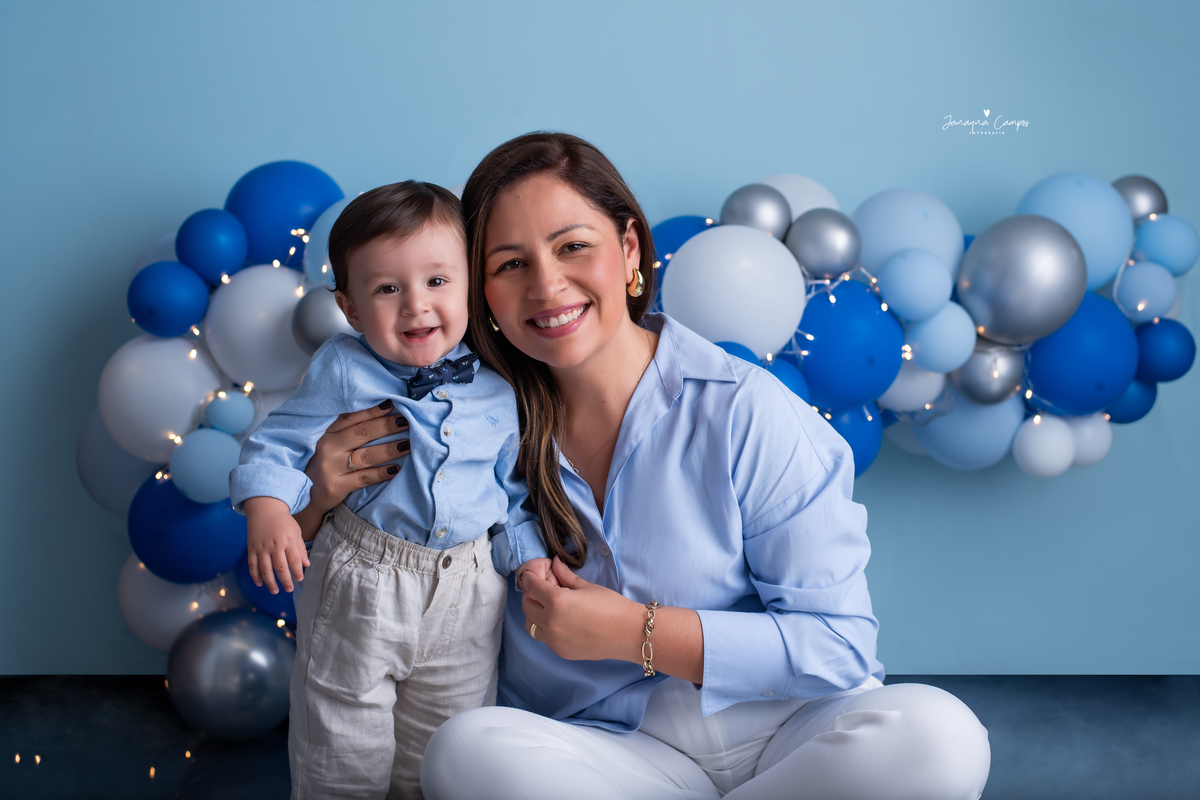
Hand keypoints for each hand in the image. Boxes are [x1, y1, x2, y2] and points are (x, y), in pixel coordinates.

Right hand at [245, 496, 310, 593]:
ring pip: (265, 569)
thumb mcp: (296, 532)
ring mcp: (261, 547)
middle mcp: (274, 545)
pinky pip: (252, 565)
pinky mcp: (251, 548)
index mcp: (288, 540)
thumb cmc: (284, 522)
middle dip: (285, 581)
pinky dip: (255, 576)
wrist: (265, 509)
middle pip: (280, 568)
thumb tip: (306, 565)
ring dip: (270, 582)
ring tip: (275, 591)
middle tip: (289, 589)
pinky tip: (260, 584)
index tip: (299, 579)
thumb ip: (300, 549)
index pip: (294, 560)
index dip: (297, 572)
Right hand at [296, 400, 410, 538]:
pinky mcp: (336, 486)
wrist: (305, 496)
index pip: (351, 416)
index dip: (372, 410)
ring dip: (390, 449)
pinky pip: (364, 478)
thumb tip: (379, 410)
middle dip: (387, 425)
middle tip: (407, 421)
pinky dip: (382, 473)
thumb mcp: (327, 443)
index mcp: (325, 432)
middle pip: (362, 432)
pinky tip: (396, 469)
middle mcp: (326, 447)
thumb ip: (345, 429)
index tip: (393, 403)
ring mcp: (330, 467)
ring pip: (366, 455)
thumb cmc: (323, 464)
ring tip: (408, 444)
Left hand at [521, 557, 642, 662]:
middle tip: (543, 590)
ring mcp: (554, 641)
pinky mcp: (561, 652)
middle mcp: (551, 623)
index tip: (532, 575)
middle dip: (531, 595)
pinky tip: (562, 622)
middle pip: (527, 607)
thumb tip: (554, 563)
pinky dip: (546, 629)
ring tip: (551, 608)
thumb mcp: (586, 587)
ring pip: (531, 626)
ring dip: (535, 615)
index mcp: (556, 602)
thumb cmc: (611, 606)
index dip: (530, 577)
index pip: (531, 586)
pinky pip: (544, 638)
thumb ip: (565, 575)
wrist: (628, 633)